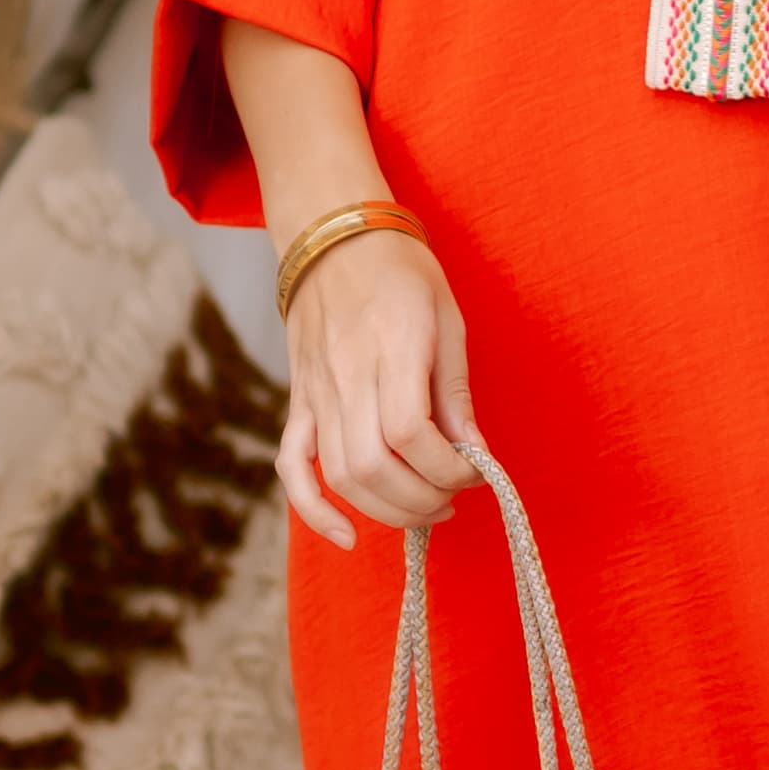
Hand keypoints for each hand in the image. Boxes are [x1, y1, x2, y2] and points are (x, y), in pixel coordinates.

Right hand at [279, 228, 479, 547]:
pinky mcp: (300, 402)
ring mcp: (316, 393)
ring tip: (425, 508)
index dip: (449, 468)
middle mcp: (347, 376)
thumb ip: (455, 390)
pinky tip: (346, 534)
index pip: (413, 435)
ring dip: (387, 511)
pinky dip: (313, 510)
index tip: (476, 470)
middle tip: (455, 497)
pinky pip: (292, 466)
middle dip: (424, 499)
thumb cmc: (400, 272)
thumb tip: (475, 451)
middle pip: (376, 467)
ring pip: (341, 476)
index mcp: (391, 349)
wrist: (334, 235)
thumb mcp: (447, 318)